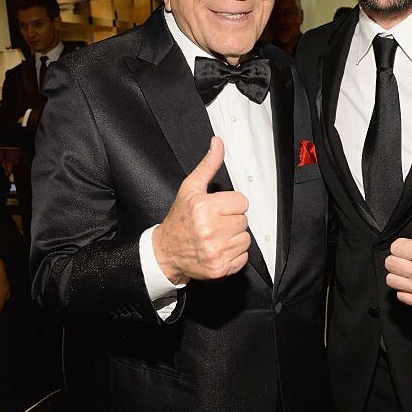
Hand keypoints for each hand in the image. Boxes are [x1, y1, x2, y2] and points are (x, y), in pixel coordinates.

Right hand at [152, 136, 249, 283]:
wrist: (166, 252)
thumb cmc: (179, 220)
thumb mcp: (190, 189)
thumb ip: (208, 165)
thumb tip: (218, 143)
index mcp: (204, 208)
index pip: (242, 202)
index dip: (231, 205)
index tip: (217, 209)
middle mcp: (210, 230)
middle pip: (244, 220)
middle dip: (232, 221)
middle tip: (215, 223)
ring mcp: (215, 251)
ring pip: (246, 239)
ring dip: (234, 238)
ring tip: (216, 237)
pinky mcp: (220, 268)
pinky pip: (243, 257)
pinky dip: (234, 254)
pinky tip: (218, 249)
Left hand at [385, 195, 411, 308]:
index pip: (395, 247)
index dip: (402, 245)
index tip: (411, 247)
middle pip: (390, 264)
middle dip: (398, 259)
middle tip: (410, 258)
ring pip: (392, 280)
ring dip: (399, 275)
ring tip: (410, 270)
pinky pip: (401, 296)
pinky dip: (405, 290)